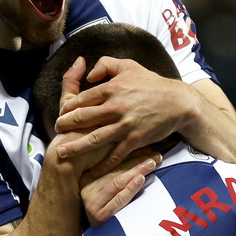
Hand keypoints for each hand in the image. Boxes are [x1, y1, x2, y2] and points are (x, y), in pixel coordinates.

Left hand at [54, 57, 196, 168]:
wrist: (178, 102)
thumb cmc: (153, 84)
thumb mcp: (130, 66)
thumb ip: (106, 65)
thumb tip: (89, 74)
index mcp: (112, 88)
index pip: (82, 99)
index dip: (68, 108)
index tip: (62, 114)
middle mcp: (115, 107)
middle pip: (82, 118)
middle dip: (66, 126)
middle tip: (56, 131)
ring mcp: (125, 125)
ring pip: (94, 138)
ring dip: (76, 146)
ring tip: (62, 152)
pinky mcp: (135, 140)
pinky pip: (115, 155)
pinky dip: (103, 165)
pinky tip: (92, 170)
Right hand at [79, 146, 160, 225]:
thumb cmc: (109, 215)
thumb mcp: (106, 192)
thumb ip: (116, 176)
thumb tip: (140, 156)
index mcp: (87, 180)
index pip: (111, 163)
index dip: (130, 153)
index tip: (147, 146)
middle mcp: (87, 189)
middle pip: (115, 170)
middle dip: (137, 160)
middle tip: (155, 153)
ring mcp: (92, 203)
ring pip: (118, 181)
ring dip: (137, 170)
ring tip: (152, 162)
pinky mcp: (99, 216)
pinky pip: (118, 199)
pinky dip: (130, 188)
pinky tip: (140, 178)